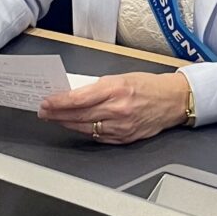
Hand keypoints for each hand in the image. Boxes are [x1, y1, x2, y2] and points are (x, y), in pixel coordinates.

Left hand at [38, 72, 189, 144]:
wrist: (172, 101)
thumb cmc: (148, 86)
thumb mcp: (121, 77)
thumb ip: (98, 87)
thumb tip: (74, 94)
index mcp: (116, 89)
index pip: (79, 99)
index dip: (58, 102)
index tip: (46, 102)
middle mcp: (117, 109)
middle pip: (78, 116)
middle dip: (57, 114)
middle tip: (44, 112)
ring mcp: (120, 126)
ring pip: (85, 128)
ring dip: (67, 124)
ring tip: (55, 119)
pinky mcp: (124, 138)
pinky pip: (97, 136)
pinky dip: (84, 131)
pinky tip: (76, 126)